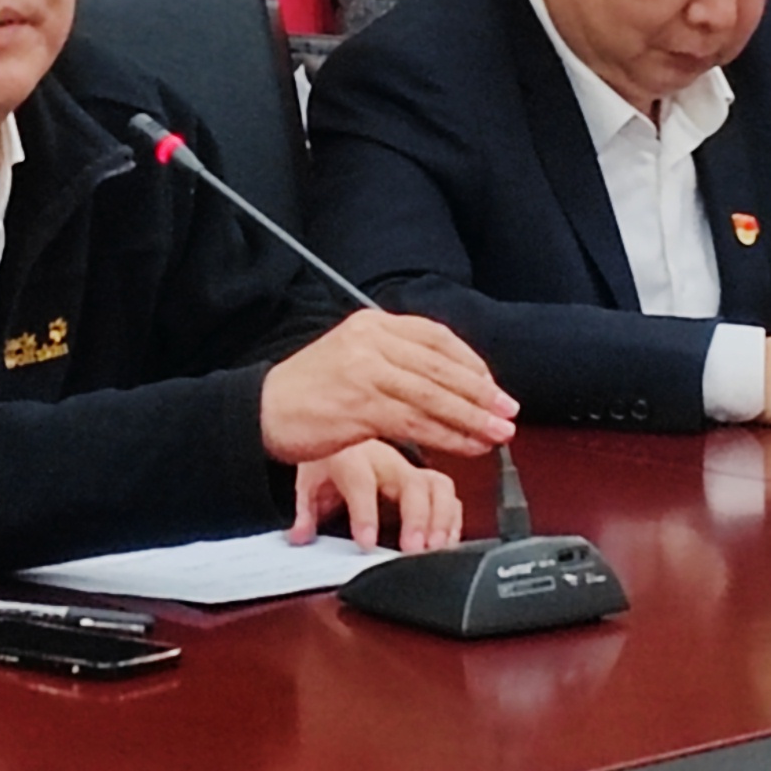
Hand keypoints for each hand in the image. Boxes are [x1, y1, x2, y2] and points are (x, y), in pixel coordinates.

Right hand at [258, 312, 516, 464]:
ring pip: (434, 397)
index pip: (436, 338)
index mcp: (372, 324)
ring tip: (497, 433)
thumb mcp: (351, 356)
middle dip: (481, 393)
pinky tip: (467, 446)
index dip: (472, 363)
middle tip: (508, 411)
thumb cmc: (307, 392)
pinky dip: (448, 436)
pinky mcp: (361, 407)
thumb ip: (394, 360)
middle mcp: (371, 341)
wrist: (261, 412)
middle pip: (441, 367)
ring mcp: (365, 372)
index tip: (492, 386)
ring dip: (472, 418)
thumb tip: (448, 381)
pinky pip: (417, 423)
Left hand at [287, 442, 462, 551]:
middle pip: (412, 483)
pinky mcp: (426, 479)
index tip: (367, 542)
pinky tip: (448, 542)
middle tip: (415, 550)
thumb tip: (299, 536)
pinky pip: (449, 496)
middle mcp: (387, 461)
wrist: (345, 425)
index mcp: (353, 458)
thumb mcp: (309, 479)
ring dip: (442, 519)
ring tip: (437, 548)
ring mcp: (411, 468)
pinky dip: (452, 520)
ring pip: (439, 486)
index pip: (361, 482)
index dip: (365, 513)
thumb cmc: (331, 459)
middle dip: (417, 518)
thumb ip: (305, 510)